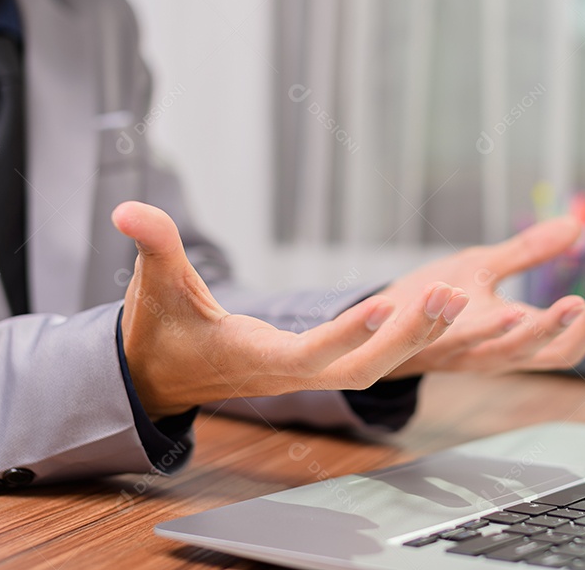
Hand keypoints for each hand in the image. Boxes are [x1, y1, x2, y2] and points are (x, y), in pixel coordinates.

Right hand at [111, 202, 468, 418]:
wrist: (163, 375)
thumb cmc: (159, 332)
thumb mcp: (154, 286)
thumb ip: (153, 245)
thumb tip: (126, 209)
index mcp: (256, 359)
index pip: (310, 354)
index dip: (346, 335)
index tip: (384, 304)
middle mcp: (293, 373)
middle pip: (364, 370)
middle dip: (409, 339)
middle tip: (452, 297)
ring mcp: (310, 372)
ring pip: (377, 366)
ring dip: (419, 335)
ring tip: (458, 296)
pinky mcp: (320, 362)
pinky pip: (375, 355)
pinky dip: (409, 334)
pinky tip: (441, 304)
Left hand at [379, 217, 584, 377]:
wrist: (371, 323)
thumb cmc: (431, 296)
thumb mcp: (485, 266)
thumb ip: (528, 251)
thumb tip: (576, 225)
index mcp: (516, 335)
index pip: (576, 333)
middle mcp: (496, 352)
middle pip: (559, 354)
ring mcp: (461, 352)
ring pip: (511, 355)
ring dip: (540, 331)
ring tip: (569, 305)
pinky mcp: (426, 344)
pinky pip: (453, 343)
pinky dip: (473, 327)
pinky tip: (495, 303)